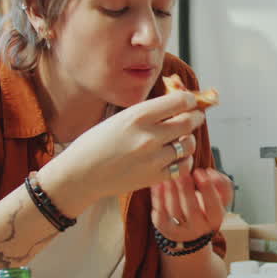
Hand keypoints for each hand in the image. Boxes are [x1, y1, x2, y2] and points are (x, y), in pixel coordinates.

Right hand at [41, 92, 206, 213]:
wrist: (80, 174)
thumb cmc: (97, 143)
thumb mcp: (120, 118)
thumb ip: (147, 112)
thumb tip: (175, 103)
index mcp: (138, 115)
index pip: (180, 101)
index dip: (190, 100)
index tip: (190, 101)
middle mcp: (149, 136)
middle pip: (189, 121)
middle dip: (195, 117)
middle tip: (195, 116)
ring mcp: (154, 158)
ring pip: (189, 144)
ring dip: (189, 139)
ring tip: (182, 138)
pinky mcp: (155, 177)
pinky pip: (184, 166)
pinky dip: (185, 160)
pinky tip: (177, 157)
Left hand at [151, 167, 233, 245]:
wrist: (190, 226)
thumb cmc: (205, 204)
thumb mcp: (218, 195)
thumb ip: (220, 183)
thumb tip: (210, 173)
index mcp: (214, 220)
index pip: (213, 206)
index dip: (207, 188)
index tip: (199, 171)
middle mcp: (199, 228)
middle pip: (192, 210)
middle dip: (186, 190)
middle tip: (182, 174)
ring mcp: (180, 230)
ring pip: (174, 212)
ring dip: (171, 192)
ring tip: (169, 177)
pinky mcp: (164, 228)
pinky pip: (160, 213)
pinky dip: (158, 198)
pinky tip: (158, 184)